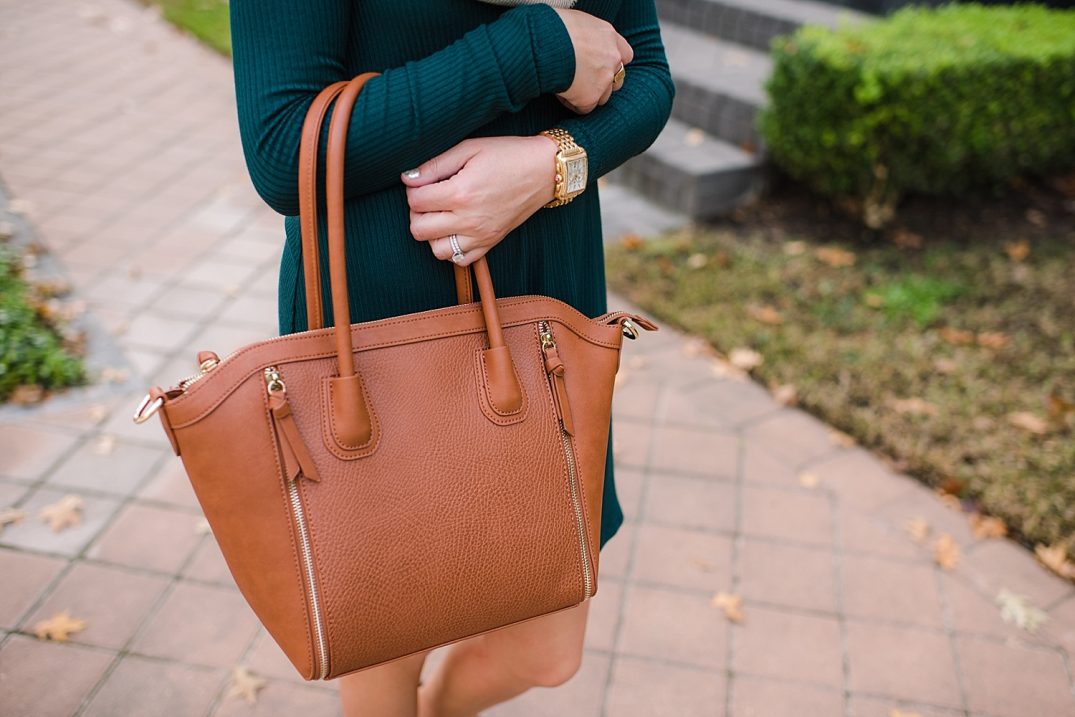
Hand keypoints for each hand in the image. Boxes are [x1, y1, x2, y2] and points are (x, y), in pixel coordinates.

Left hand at [401, 135, 558, 265]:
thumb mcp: (469, 149)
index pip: (415, 201)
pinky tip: (455, 230)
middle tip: (429, 198)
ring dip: (432, 234)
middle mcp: (469, 219)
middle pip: (419, 229)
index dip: (413, 189)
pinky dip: (451, 249)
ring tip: (441, 215)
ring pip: (436, 250)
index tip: (423, 181)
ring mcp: (480, 235)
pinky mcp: (490, 243)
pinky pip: (460, 260)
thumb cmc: (507, 155)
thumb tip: (407, 178)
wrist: (544, 171)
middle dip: (417, 212)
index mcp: (461, 193)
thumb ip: (435, 165)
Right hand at [552, 8, 632, 113]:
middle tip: (584, 79)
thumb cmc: (553, 27)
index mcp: (609, 35)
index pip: (625, 55)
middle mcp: (612, 57)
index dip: (613, 62)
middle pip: (617, 78)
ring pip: (603, 96)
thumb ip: (588, 36)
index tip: (601, 64)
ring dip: (589, 94)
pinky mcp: (590, 97)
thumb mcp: (577, 22)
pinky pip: (584, 108)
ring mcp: (604, 79)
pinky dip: (574, 103)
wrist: (545, 43)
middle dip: (604, 81)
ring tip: (568, 87)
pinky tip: (560, 93)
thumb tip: (583, 44)